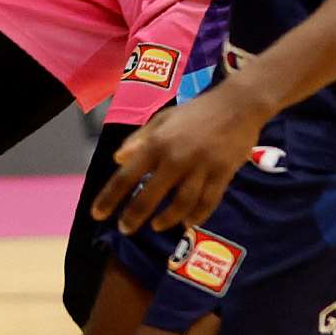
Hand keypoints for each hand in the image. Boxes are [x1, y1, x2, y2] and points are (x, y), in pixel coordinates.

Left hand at [92, 80, 268, 235]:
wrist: (238, 105)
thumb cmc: (196, 111)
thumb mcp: (162, 118)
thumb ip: (139, 139)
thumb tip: (117, 159)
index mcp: (157, 143)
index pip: (127, 176)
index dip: (110, 198)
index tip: (98, 215)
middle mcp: (176, 158)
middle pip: (150, 196)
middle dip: (134, 216)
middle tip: (125, 229)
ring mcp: (201, 168)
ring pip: (180, 204)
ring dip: (166, 220)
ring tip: (156, 226)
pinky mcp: (223, 174)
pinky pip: (208, 203)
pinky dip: (196, 216)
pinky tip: (187, 223)